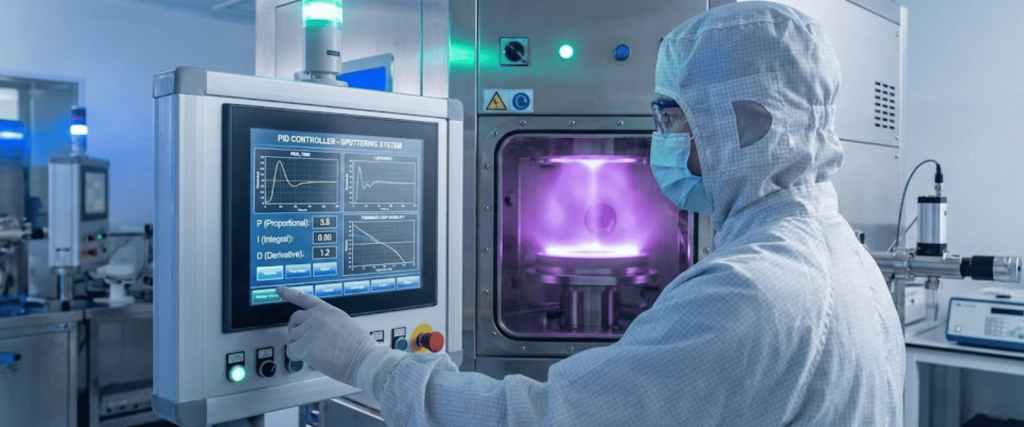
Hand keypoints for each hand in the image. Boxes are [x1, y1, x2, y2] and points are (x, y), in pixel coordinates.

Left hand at [277, 286, 403, 394]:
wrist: (363, 359)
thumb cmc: (359, 348)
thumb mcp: (345, 325)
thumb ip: (328, 324)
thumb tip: (318, 333)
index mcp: (328, 311)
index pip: (305, 298)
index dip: (290, 293)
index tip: (280, 289)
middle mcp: (317, 317)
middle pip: (294, 319)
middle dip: (296, 330)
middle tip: (303, 341)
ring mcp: (310, 330)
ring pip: (292, 337)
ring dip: (299, 346)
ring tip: (315, 353)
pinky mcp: (304, 346)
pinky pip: (291, 351)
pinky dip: (297, 357)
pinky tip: (309, 359)